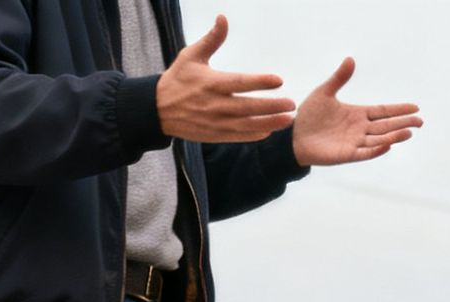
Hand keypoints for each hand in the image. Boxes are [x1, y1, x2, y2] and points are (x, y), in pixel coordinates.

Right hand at [157, 15, 296, 143]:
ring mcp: (214, 122)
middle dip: (271, 106)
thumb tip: (223, 18)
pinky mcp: (213, 134)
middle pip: (247, 106)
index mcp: (210, 82)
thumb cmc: (178, 79)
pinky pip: (237, 136)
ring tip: (287, 120)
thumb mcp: (191, 56)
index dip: (259, 81)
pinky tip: (269, 131)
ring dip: (268, 123)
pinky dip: (253, 135)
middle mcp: (214, 104)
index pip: (239, 82)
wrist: (157, 109)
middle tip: (291, 104)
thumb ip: (212, 39)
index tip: (279, 80)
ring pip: (246, 124)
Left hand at [292, 58, 421, 166]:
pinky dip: (376, 150)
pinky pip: (364, 153)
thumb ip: (339, 78)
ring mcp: (355, 142)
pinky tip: (388, 145)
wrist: (293, 136)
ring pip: (379, 139)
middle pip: (386, 126)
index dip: (399, 110)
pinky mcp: (346, 154)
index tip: (415, 107)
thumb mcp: (324, 92)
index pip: (383, 111)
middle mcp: (360, 129)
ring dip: (394, 136)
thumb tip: (351, 60)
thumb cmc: (308, 116)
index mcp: (358, 114)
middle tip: (420, 121)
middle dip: (403, 123)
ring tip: (409, 132)